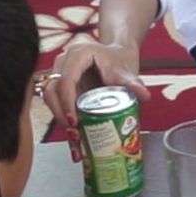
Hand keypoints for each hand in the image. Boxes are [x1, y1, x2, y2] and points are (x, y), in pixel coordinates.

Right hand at [43, 38, 149, 160]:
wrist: (118, 56)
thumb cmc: (119, 59)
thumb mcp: (126, 71)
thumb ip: (133, 83)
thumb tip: (143, 95)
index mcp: (78, 54)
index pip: (66, 79)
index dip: (67, 102)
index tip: (75, 120)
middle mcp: (64, 63)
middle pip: (53, 91)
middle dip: (61, 116)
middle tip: (75, 134)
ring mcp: (60, 75)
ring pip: (51, 100)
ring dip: (61, 122)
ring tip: (76, 142)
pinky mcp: (62, 88)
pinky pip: (58, 106)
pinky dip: (66, 124)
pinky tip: (75, 142)